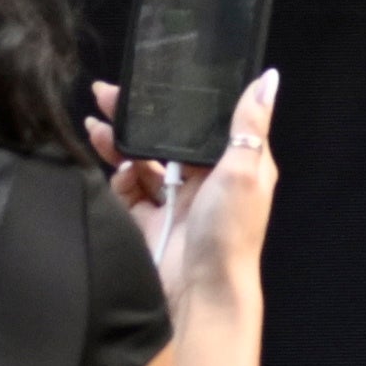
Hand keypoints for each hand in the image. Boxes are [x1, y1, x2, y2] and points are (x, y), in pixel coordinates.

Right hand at [107, 67, 284, 312]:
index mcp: (234, 162)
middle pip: (165, 137)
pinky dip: (119, 176)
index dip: (177, 99)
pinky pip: (127, 189)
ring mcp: (174, 200)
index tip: (149, 76)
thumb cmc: (230, 228)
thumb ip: (250, 123)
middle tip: (104, 94)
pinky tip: (116, 169)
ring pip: (141, 160)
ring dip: (119, 143)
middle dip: (136, 117)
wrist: (200, 290)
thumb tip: (269, 77)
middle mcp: (204, 178)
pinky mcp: (148, 220)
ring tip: (96, 126)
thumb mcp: (244, 169)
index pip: (203, 120)